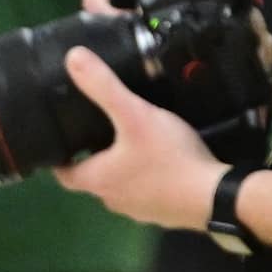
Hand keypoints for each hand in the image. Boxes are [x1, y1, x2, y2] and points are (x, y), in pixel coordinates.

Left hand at [51, 47, 227, 230]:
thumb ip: (105, 87)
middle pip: (95, 179)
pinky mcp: (163, 212)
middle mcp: (112, 198)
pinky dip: (150, 179)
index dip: (60, 159)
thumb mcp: (135, 115)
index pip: (64, 174)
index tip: (63, 141)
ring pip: (122, 187)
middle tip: (104, 134)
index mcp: (97, 179)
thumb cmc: (166, 157)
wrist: (212, 196)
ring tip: (137, 144)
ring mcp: (139, 209)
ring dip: (125, 170)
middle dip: (97, 159)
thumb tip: (73, 58)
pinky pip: (149, 194)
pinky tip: (166, 163)